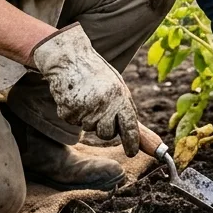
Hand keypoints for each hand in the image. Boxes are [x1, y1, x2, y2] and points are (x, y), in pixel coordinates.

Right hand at [29, 23, 139, 155]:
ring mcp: (84, 109)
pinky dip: (74, 114)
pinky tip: (74, 97)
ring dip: (88, 118)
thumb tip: (144, 138)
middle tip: (100, 110)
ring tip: (86, 97)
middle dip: (105, 128)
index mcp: (119, 96)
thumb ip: (126, 111)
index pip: (129, 127)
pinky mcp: (68, 112)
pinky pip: (74, 123)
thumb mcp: (117, 88)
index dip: (132, 142)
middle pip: (107, 134)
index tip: (132, 152)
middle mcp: (103, 104)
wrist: (70, 59)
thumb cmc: (96, 75)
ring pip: (89, 128)